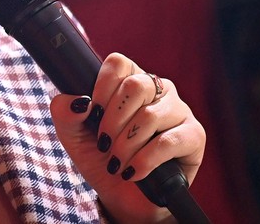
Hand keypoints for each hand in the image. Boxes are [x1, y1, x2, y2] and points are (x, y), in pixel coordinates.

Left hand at [50, 52, 205, 222]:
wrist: (123, 196)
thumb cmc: (101, 158)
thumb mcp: (73, 135)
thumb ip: (65, 112)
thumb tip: (80, 101)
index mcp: (130, 80)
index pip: (118, 63)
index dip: (102, 87)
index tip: (93, 113)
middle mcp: (157, 89)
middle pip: (135, 86)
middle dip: (112, 121)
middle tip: (104, 144)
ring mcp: (179, 110)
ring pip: (150, 115)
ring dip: (126, 145)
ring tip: (116, 163)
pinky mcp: (194, 135)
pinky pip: (169, 141)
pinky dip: (144, 160)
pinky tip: (134, 172)